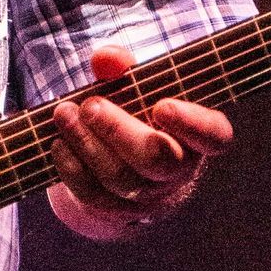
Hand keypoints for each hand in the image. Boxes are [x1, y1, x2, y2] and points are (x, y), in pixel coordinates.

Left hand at [48, 42, 232, 240]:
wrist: (122, 164)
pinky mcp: (116, 210)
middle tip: (91, 105)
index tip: (163, 106)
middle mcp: (179, 170)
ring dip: (87, 144)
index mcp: (197, 136)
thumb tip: (106, 59)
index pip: (212, 135)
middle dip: (120, 131)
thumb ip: (124, 67)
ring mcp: (149, 196)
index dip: (192, 124)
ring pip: (122, 178)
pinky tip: (58, 142)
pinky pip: (94, 194)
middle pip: (160, 161)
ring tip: (64, 113)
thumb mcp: (136, 86)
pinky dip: (72, 167)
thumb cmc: (136, 113)